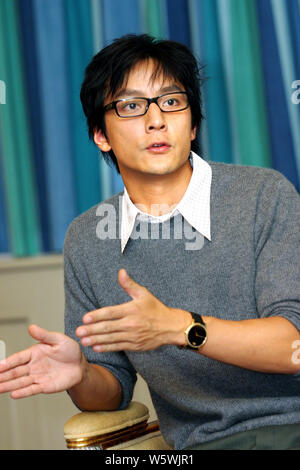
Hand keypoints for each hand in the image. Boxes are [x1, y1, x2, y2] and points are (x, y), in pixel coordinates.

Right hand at [0, 325, 83, 398]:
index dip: (7, 362)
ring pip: (20, 382)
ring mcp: (38, 376)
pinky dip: (23, 392)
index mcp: (34, 353)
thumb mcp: (58, 339)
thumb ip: (44, 335)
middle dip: (3, 376)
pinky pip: (32, 389)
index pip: (18, 358)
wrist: (80, 365)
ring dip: (8, 385)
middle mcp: (33, 366)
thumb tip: (32, 327)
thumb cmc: (70, 350)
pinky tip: (13, 394)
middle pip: (15, 372)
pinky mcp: (44, 386)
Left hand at [76, 269, 190, 351]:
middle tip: (78, 332)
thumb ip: (129, 284)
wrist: (171, 327)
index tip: (85, 318)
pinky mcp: (135, 345)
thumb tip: (121, 272)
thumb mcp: (144, 294)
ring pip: (111, 339)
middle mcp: (131, 324)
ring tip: (83, 341)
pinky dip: (107, 347)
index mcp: (132, 310)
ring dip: (96, 340)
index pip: (111, 313)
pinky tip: (96, 347)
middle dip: (92, 330)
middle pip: (108, 327)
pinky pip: (118, 346)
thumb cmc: (156, 309)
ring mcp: (133, 336)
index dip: (97, 316)